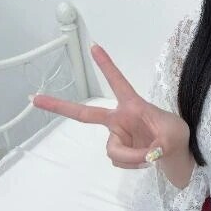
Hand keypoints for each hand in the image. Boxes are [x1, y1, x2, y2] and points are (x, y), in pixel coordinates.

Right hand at [30, 43, 189, 169]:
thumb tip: (145, 155)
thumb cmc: (175, 135)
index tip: (94, 46)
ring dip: (132, 157)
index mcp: (133, 105)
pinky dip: (133, 164)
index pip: (118, 83)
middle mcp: (120, 119)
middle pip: (86, 114)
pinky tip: (146, 160)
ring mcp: (117, 135)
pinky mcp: (118, 151)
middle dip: (59, 106)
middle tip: (35, 98)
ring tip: (151, 156)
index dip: (107, 66)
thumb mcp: (175, 135)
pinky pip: (119, 161)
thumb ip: (160, 145)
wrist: (174, 154)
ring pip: (114, 151)